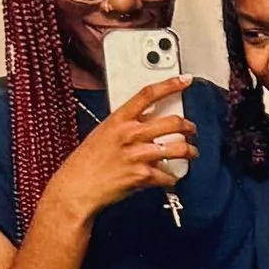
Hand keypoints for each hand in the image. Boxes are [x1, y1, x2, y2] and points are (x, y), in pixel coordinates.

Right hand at [45, 78, 196, 221]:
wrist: (77, 187)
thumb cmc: (86, 163)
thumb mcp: (102, 133)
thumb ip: (124, 126)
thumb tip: (145, 123)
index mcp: (119, 119)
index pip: (148, 94)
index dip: (170, 85)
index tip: (184, 81)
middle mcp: (130, 134)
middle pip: (173, 122)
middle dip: (188, 127)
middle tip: (191, 130)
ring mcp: (138, 154)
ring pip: (179, 148)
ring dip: (190, 152)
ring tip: (191, 153)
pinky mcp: (143, 175)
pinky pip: (169, 175)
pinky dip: (172, 178)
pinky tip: (169, 177)